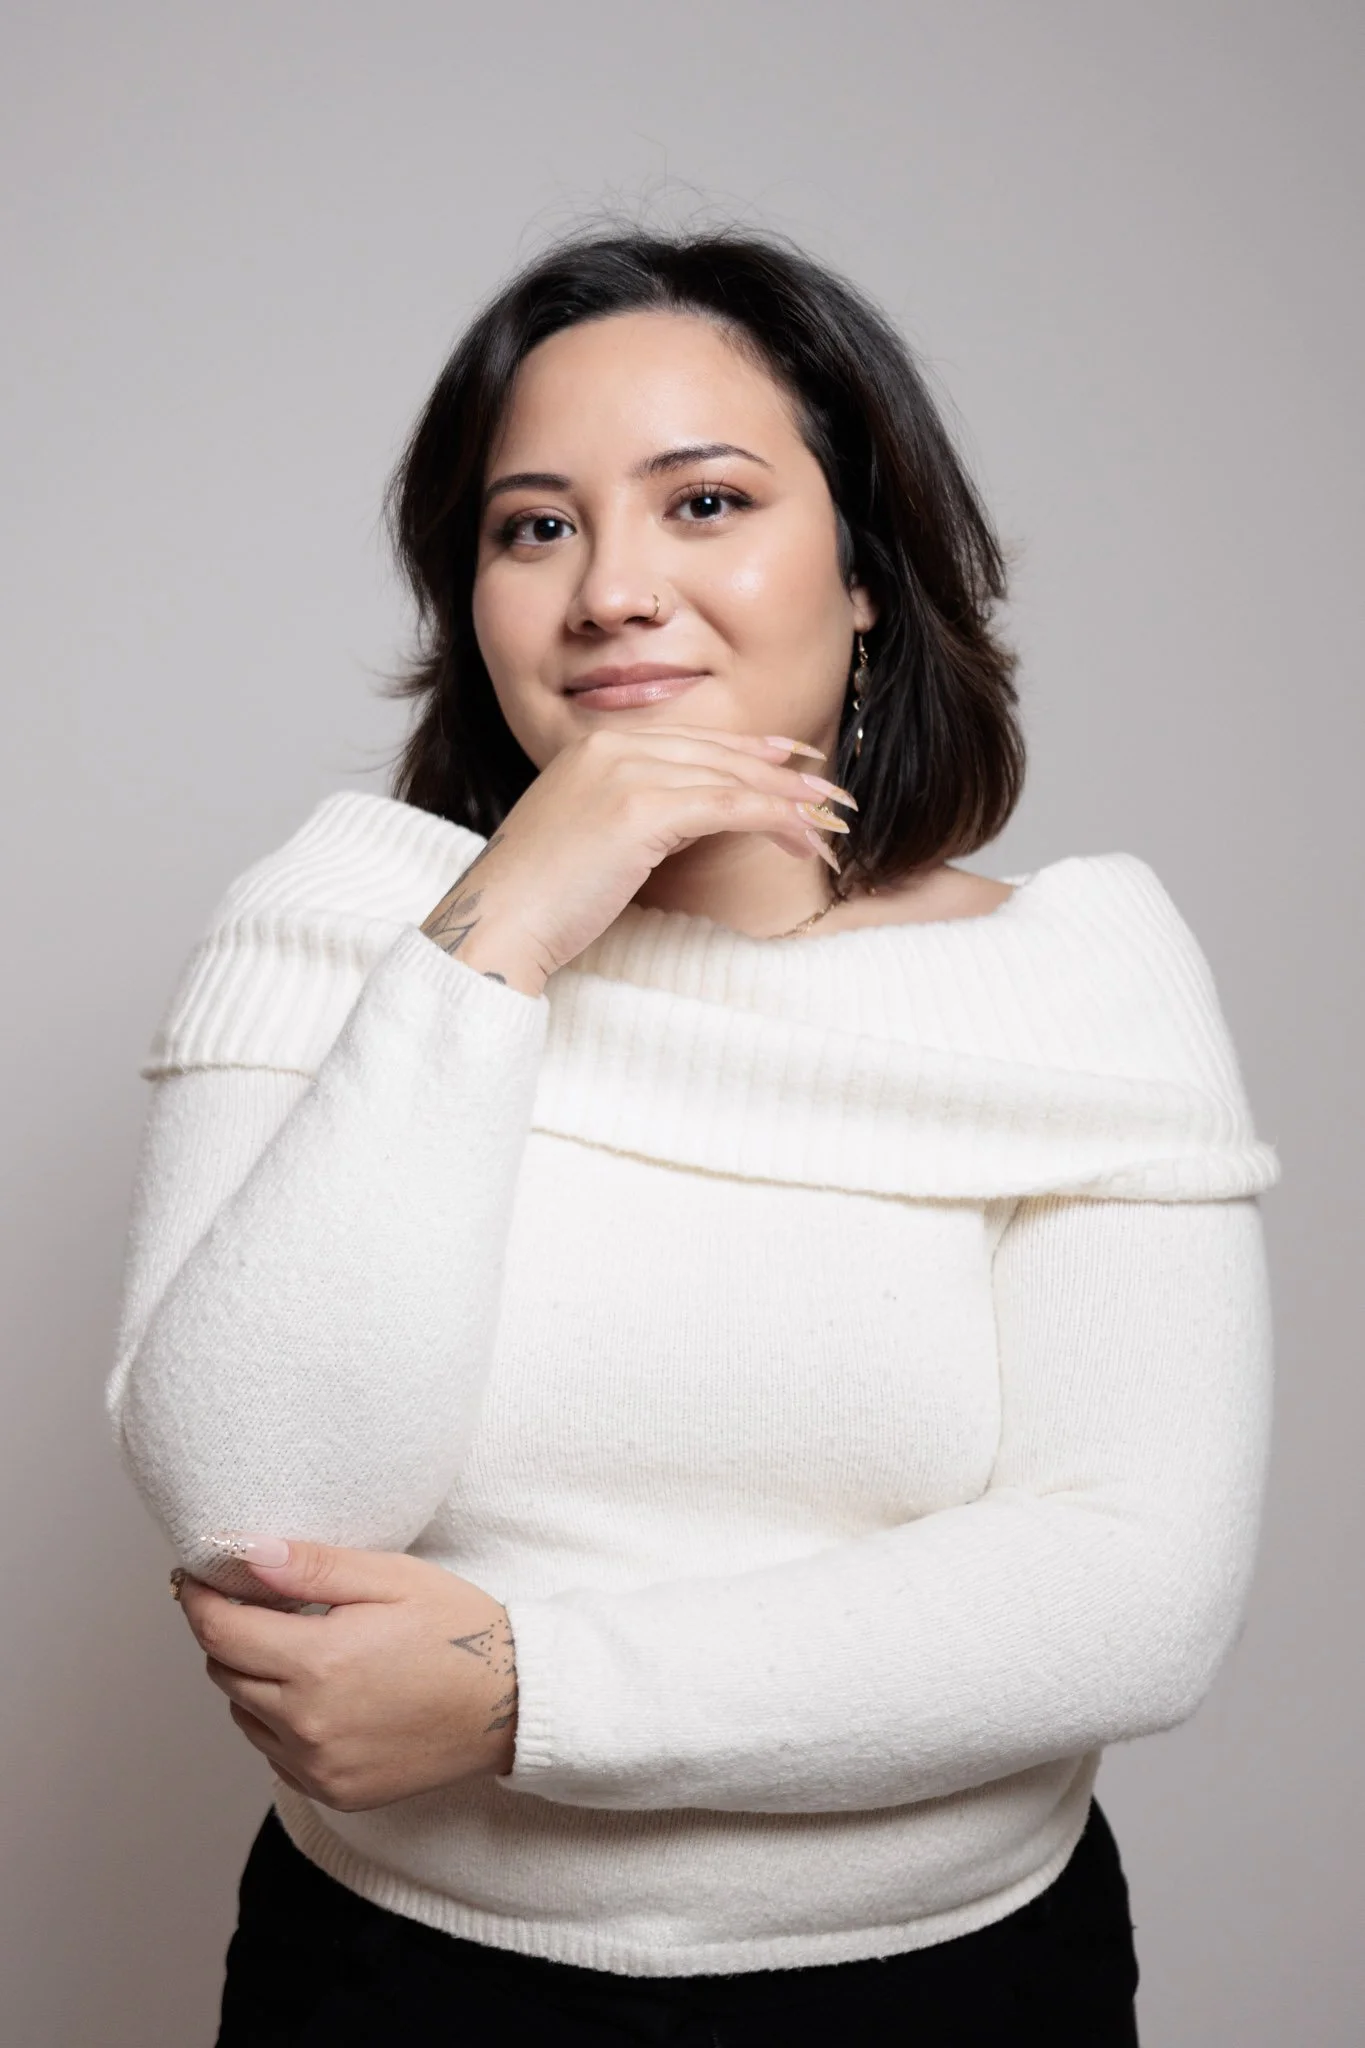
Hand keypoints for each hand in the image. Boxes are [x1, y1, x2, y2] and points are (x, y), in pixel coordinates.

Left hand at [176, 1538, 517, 1810]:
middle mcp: (308, 1724)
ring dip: (254, 1679)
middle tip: (261, 1604)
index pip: (219, 1633)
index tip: (196, 1578)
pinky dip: (281, 1720)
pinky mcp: (334, 1791)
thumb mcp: (390, 1578)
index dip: (199, 1599)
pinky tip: (323, 1694)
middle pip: (224, 1673)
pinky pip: (275, 1752)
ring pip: (244, 1715)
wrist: (512, 1702)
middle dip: (230, 1634)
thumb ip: (312, 1567)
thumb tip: (246, 1553)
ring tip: (301, 1649)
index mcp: (318, 1664)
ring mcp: (319, 1766)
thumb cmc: (458, 1629)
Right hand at [419, 723, 853, 990]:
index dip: (750, 751)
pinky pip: (727, 806)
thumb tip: (689, 818)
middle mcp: (610, 747)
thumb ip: (634, 813)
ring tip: (830, 824)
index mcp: (593, 746)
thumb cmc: (537, 898)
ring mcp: (625, 773)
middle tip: (830, 794)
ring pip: (730, 779)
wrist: (495, 922)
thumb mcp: (588, 836)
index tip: (793, 760)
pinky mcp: (641, 810)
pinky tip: (801, 839)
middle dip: (782, 775)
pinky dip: (773, 820)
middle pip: (718, 755)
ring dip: (789, 802)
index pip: (691, 741)